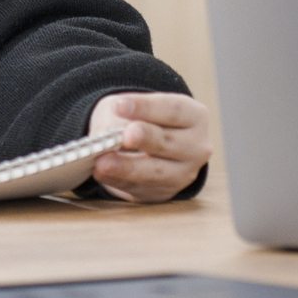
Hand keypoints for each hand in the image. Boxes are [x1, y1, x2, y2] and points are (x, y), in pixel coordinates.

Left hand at [88, 91, 211, 203]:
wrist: (143, 146)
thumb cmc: (139, 119)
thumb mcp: (130, 107)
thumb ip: (123, 116)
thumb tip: (111, 133)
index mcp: (194, 116)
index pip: (172, 110)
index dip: (145, 107)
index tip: (119, 105)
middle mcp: (196, 147)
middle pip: (168, 141)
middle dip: (145, 138)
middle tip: (125, 135)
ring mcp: (183, 174)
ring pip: (156, 172)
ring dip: (127, 167)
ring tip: (103, 161)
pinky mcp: (164, 192)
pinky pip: (140, 188)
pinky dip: (117, 180)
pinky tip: (101, 172)